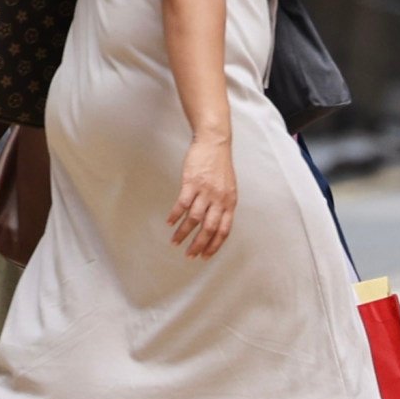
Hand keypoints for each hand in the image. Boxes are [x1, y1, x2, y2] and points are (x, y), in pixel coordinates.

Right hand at [169, 130, 237, 256]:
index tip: (205, 256)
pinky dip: (175, 216)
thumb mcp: (229, 187)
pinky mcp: (192, 183)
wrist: (215, 142)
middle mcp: (219, 199)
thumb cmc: (220, 165)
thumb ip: (223, 205)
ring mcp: (205, 191)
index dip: (214, 245)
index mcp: (230, 202)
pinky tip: (170, 223)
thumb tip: (216, 224)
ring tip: (175, 242)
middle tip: (189, 255)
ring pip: (193, 219)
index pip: (224, 230)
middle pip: (209, 228)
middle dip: (198, 245)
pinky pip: (182, 204)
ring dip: (183, 233)